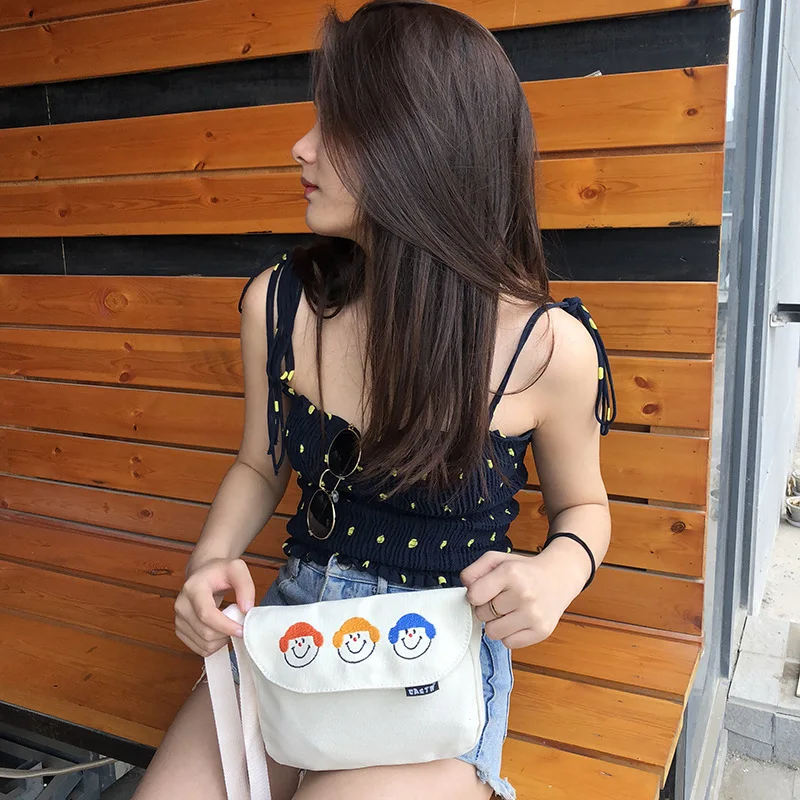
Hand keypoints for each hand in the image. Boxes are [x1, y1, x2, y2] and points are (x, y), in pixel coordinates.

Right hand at [174, 558, 255, 656]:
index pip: (206, 614)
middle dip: (226, 633)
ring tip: (229, 625)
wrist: (204, 573)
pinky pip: (199, 649)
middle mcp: (182, 604)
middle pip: (205, 632)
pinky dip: (214, 645)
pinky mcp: (180, 630)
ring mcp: (178, 619)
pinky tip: (220, 632)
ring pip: (203, 644)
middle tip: (238, 623)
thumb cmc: (220, 571)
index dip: (225, 626)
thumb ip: (246, 586)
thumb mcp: (237, 569)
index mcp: (193, 588)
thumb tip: (246, 610)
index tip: (242, 629)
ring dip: (221, 640)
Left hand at [460, 548, 587, 648]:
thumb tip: (465, 587)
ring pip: (493, 633)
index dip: (475, 594)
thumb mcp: (497, 560)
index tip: (484, 591)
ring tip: (508, 611)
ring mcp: (534, 615)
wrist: (559, 577)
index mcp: (511, 573)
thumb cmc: (523, 570)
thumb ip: (474, 570)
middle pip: (482, 614)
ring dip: (496, 623)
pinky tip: (517, 620)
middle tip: (500, 599)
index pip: (474, 596)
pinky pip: (509, 643)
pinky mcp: (541, 631)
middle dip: (486, 608)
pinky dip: (509, 634)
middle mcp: (524, 595)